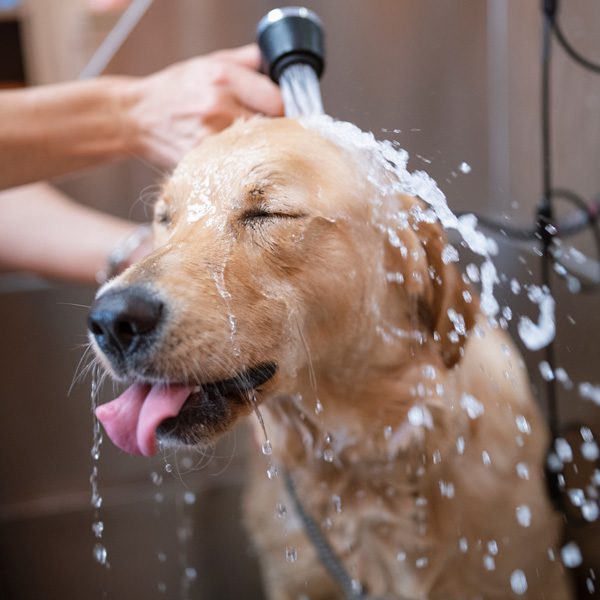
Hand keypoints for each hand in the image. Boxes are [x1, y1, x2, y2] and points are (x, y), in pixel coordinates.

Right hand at [127, 44, 283, 167]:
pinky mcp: (204, 161)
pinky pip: (237, 165)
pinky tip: (233, 158)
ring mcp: (211, 137)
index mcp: (223, 78)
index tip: (281, 114)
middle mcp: (218, 107)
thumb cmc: (175, 91)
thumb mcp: (208, 63)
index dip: (284, 109)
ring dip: (259, 150)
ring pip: (257, 150)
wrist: (138, 117)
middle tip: (268, 132)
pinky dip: (241, 164)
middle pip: (272, 128)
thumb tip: (276, 63)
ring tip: (249, 144)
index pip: (278, 101)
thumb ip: (246, 61)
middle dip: (275, 131)